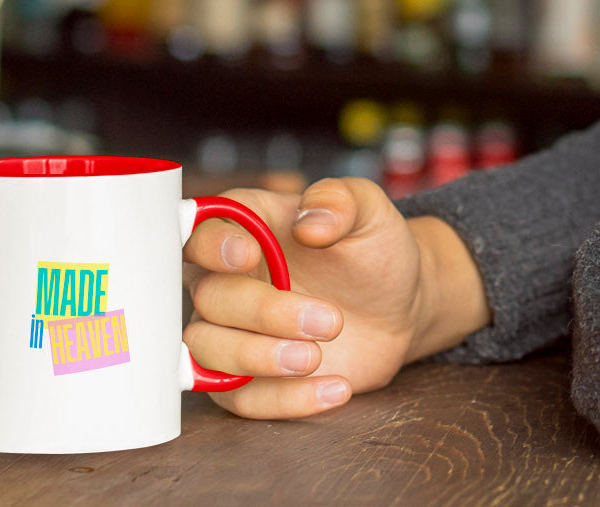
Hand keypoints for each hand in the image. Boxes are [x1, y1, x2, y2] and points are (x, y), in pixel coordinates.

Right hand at [183, 178, 486, 419]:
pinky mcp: (249, 377)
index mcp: (249, 226)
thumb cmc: (373, 249)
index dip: (211, 243)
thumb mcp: (370, 211)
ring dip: (257, 359)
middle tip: (330, 321)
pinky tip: (334, 387)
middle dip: (265, 312)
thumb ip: (340, 201)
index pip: (201, 228)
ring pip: (206, 350)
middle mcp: (230, 278)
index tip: (248, 256)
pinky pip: (239, 399)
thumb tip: (309, 223)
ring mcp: (234, 331)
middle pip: (209, 297)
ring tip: (316, 357)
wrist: (398, 307)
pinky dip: (283, 400)